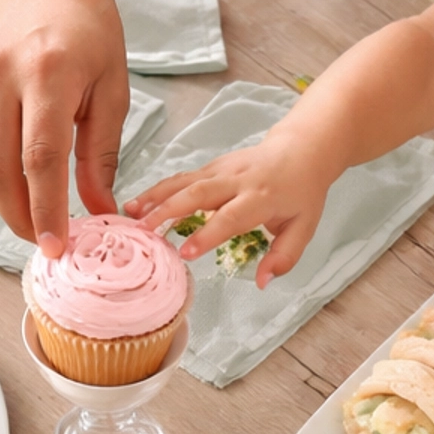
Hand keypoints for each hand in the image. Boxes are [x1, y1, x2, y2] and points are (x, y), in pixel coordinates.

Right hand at [0, 0, 129, 253]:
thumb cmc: (87, 24)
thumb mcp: (112, 84)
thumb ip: (102, 151)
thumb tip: (100, 210)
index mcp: (47, 71)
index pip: (40, 160)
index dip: (47, 211)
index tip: (59, 246)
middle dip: (19, 218)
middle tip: (42, 240)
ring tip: (26, 216)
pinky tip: (5, 186)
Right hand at [126, 133, 333, 285]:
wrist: (302, 151)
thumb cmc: (302, 194)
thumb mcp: (304, 228)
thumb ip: (284, 256)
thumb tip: (262, 282)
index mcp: (261, 198)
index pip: (230, 217)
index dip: (208, 234)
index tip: (185, 253)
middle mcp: (237, 180)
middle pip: (198, 193)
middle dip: (168, 211)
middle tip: (143, 232)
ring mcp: (222, 169)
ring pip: (184, 181)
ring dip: (155, 196)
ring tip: (129, 214)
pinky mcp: (212, 165)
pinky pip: (182, 177)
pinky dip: (159, 189)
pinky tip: (139, 203)